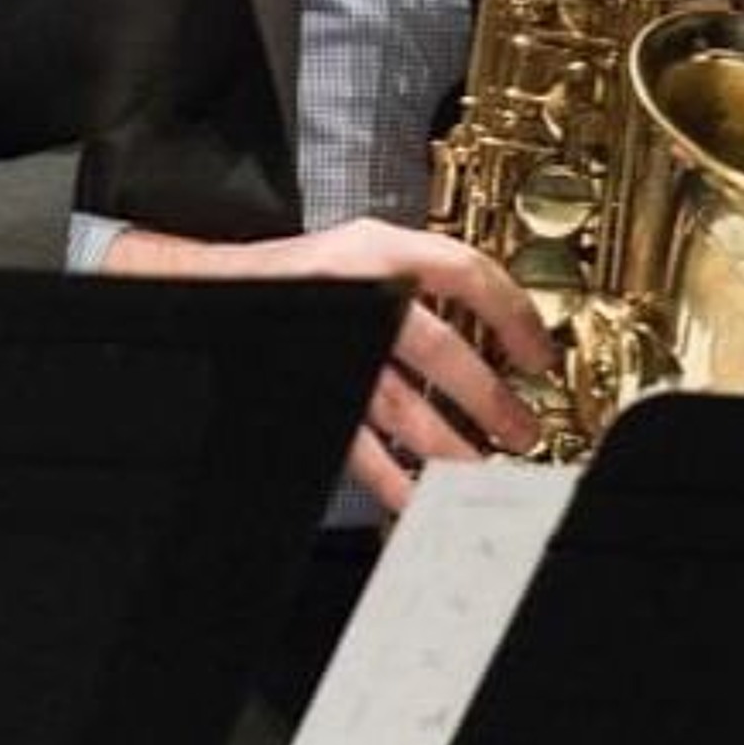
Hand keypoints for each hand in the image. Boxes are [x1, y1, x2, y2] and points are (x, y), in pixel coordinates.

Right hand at [103, 216, 554, 516]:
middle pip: (437, 347)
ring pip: (399, 403)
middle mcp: (356, 290)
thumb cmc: (292, 277)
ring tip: (481, 469)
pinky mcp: (305, 387)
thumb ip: (415, 280)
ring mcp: (330, 342)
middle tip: (522, 428)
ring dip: (448, 444)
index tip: (540, 353)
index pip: (464, 270)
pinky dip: (390, 476)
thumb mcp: (359, 254)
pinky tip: (416, 496)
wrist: (203, 287)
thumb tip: (491, 329)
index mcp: (377, 249)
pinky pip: (355, 442)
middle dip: (488, 397)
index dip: (513, 313)